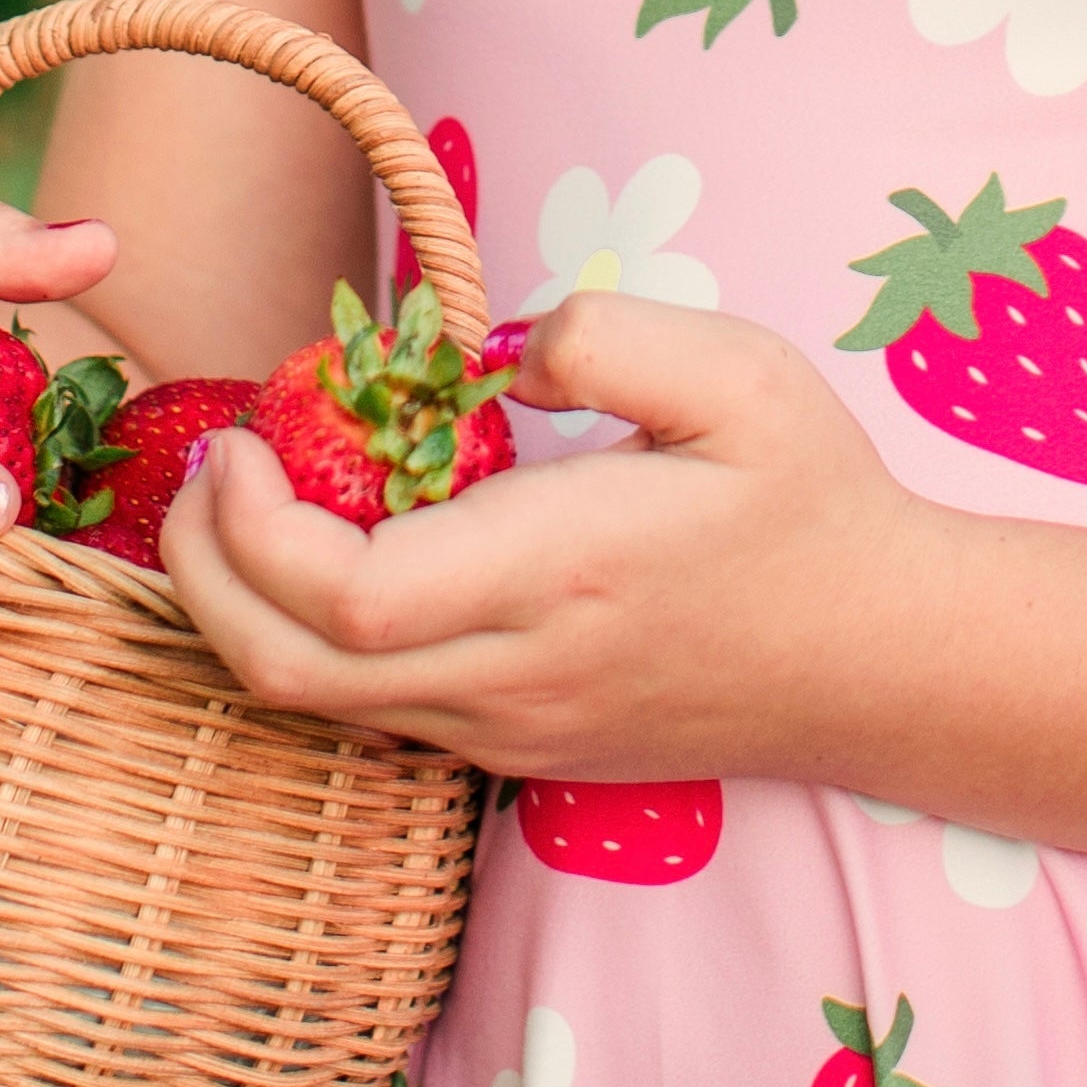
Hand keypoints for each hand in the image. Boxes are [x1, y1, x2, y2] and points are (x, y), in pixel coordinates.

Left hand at [157, 290, 925, 777]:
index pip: (346, 596)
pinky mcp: (520, 750)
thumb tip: (495, 346)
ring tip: (240, 502)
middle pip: (291, 671)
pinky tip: (325, 559)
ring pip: (318, 708)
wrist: (886, 660)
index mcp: (558, 576)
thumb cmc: (814, 501)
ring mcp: (512, 728)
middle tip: (199, 468)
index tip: (241, 432)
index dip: (251, 524)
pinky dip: (306, 644)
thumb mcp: (740, 373)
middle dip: (200, 573)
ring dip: (242, 610)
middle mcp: (516, 674)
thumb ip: (605, 335)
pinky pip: (372, 716)